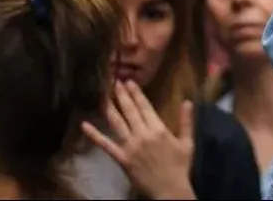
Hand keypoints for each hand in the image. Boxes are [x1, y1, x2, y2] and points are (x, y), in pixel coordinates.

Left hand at [82, 80, 196, 199]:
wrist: (169, 190)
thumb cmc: (180, 167)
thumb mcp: (187, 143)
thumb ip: (186, 122)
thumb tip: (187, 102)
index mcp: (158, 129)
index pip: (145, 107)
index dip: (136, 93)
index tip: (129, 82)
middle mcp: (142, 134)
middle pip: (129, 111)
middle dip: (121, 95)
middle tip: (115, 82)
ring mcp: (130, 146)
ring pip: (117, 123)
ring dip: (110, 107)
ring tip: (104, 95)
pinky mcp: (121, 158)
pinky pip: (105, 145)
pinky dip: (94, 135)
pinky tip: (84, 125)